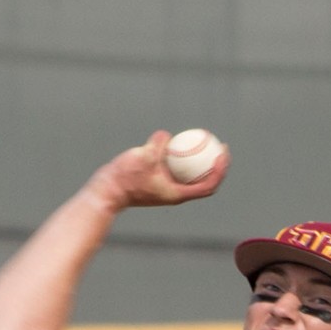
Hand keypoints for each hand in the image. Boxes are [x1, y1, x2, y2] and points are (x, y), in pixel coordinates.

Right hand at [88, 130, 230, 211]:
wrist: (108, 191)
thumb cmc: (125, 179)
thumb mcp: (143, 158)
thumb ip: (157, 145)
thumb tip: (167, 134)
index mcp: (177, 194)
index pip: (208, 186)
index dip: (219, 172)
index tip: (222, 155)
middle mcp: (176, 193)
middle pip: (206, 181)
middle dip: (217, 165)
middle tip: (222, 146)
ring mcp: (168, 188)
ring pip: (192, 175)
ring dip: (202, 161)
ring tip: (207, 142)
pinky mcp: (159, 181)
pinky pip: (177, 168)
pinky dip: (184, 157)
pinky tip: (182, 140)